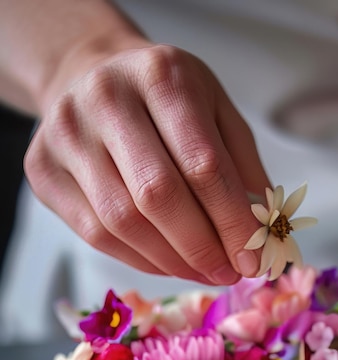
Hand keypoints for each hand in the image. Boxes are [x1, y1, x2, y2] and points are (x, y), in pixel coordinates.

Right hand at [24, 43, 269, 284]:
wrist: (95, 76)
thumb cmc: (169, 100)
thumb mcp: (220, 116)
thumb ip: (245, 172)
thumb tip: (262, 237)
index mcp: (162, 77)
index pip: (203, 165)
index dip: (232, 222)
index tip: (253, 260)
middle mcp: (106, 99)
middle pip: (157, 195)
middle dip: (201, 248)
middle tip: (229, 274)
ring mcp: (66, 134)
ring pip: (122, 222)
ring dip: (172, 261)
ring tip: (204, 271)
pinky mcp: (43, 169)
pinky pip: (96, 234)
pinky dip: (141, 260)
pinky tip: (171, 263)